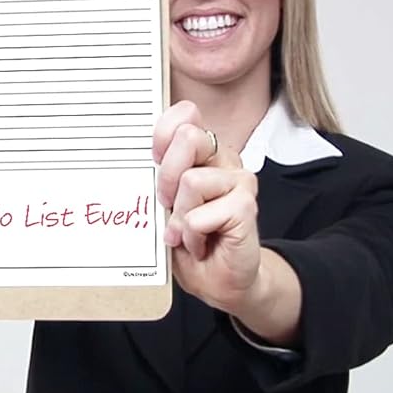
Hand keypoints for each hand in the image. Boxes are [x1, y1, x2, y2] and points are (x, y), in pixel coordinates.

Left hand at [153, 101, 260, 314]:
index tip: (155, 161)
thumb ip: (159, 175)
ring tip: (188, 231)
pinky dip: (191, 236)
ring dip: (179, 216)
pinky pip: (200, 215)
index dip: (164, 133)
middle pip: (188, 137)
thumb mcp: (164, 202)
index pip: (186, 113)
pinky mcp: (247, 206)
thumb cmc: (189, 237)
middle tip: (168, 204)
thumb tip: (145, 159)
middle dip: (166, 176)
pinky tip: (201, 243)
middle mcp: (223, 159)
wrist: (217, 278)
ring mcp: (239, 180)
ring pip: (191, 181)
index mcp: (203, 151)